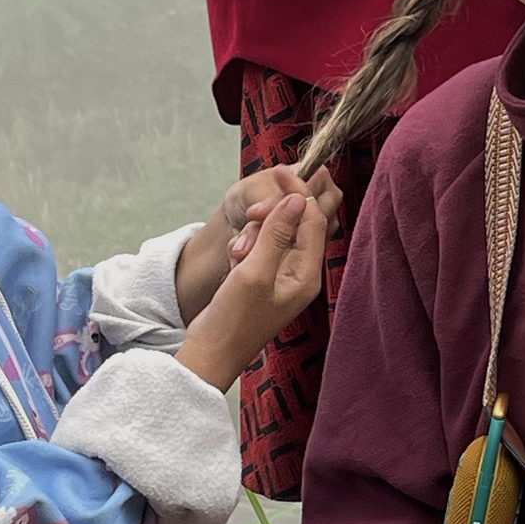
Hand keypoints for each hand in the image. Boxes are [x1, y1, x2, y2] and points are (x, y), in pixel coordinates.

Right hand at [176, 165, 338, 322]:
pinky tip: (235, 256)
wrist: (211, 352)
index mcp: (307, 275)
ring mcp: (284, 277)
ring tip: (238, 252)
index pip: (313, 221)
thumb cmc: (233, 319)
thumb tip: (297, 199)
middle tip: (248, 220)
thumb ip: (276, 234)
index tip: (277, 171)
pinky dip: (249, 244)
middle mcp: (301, 274)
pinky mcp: (266, 278)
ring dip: (256, 233)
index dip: (298, 193)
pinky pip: (263, 248)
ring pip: (277, 234)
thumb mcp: (253, 272)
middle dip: (271, 217)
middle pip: (298, 225)